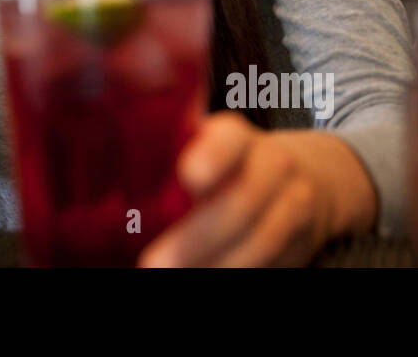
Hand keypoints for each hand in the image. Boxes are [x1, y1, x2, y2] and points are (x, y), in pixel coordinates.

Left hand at [138, 112, 339, 266]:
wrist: (316, 177)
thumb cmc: (235, 162)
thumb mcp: (211, 144)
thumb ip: (173, 150)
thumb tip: (101, 177)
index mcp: (239, 137)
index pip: (229, 139)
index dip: (212, 156)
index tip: (189, 175)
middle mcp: (273, 166)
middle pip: (241, 201)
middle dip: (198, 239)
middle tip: (153, 264)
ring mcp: (294, 205)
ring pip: (260, 241)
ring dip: (216, 266)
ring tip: (172, 276)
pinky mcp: (301, 243)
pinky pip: (269, 264)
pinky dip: (234, 273)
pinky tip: (202, 279)